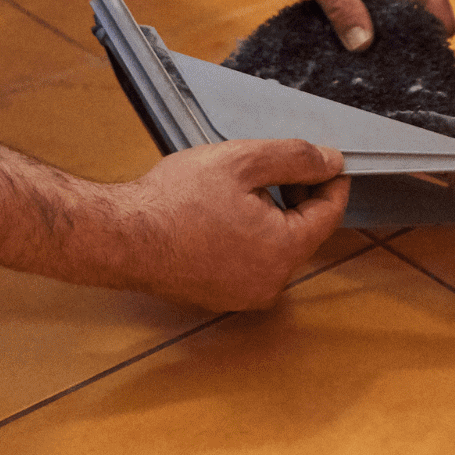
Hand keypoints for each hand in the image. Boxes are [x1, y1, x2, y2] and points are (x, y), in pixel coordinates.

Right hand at [110, 139, 350, 308]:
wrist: (124, 236)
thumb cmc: (175, 200)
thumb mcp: (242, 161)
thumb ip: (295, 158)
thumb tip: (331, 162)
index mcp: (283, 251)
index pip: (329, 214)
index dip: (330, 181)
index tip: (326, 160)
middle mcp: (270, 283)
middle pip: (304, 231)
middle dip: (296, 196)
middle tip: (272, 166)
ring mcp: (245, 295)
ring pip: (277, 247)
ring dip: (271, 215)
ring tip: (240, 187)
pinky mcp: (223, 296)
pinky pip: (253, 261)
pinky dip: (250, 236)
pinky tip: (224, 213)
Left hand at [224, 0, 454, 51]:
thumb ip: (342, 4)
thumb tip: (364, 43)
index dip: (434, 0)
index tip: (444, 31)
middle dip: (407, 22)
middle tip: (417, 56)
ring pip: (373, 5)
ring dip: (378, 29)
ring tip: (388, 61)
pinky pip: (349, 10)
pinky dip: (353, 28)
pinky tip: (355, 51)